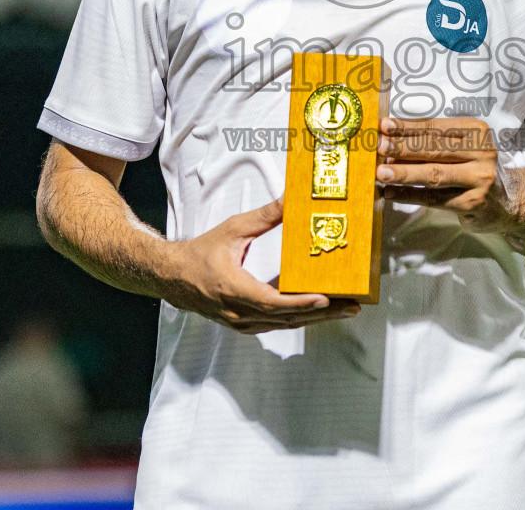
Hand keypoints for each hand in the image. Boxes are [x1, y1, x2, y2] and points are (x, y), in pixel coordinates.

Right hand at [166, 198, 361, 333]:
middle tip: (350, 307)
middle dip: (322, 314)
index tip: (323, 299)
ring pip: (284, 325)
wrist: (173, 277)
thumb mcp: (233, 229)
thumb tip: (291, 199)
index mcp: (233, 288)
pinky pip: (276, 325)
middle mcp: (238, 312)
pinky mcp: (244, 325)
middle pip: (286, 318)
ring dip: (314, 318)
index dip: (299, 303)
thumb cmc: (200, 254)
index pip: (272, 302)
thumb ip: (265, 216)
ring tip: (343, 309)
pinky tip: (317, 311)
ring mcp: (241, 322)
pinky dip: (298, 318)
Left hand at [377, 117, 518, 232]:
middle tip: (379, 147)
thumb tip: (391, 144)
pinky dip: (410, 196)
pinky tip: (391, 193)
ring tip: (382, 172)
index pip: (437, 127)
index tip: (385, 126)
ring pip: (435, 175)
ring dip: (405, 173)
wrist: (506, 201)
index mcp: (476, 131)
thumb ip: (432, 144)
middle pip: (435, 149)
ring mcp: (480, 179)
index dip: (409, 126)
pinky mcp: (473, 203)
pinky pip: (435, 199)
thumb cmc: (474, 168)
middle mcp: (482, 153)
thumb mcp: (461, 148)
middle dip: (404, 148)